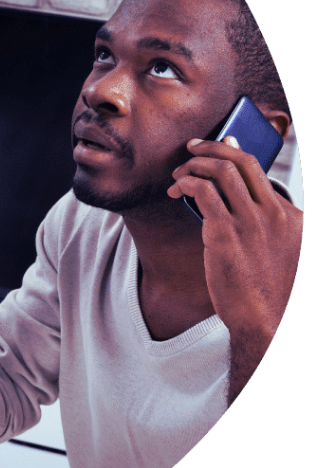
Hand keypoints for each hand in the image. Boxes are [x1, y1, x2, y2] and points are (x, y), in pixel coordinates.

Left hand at [168, 135, 301, 351]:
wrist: (263, 321)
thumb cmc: (264, 287)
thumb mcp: (279, 250)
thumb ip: (267, 221)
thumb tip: (238, 191)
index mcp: (292, 217)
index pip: (259, 170)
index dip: (232, 153)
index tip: (217, 146)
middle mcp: (275, 215)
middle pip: (242, 162)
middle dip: (212, 147)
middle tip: (191, 148)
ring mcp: (252, 224)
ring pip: (220, 172)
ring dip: (194, 165)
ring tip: (179, 174)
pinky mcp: (226, 235)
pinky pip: (202, 192)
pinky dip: (186, 183)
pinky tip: (176, 190)